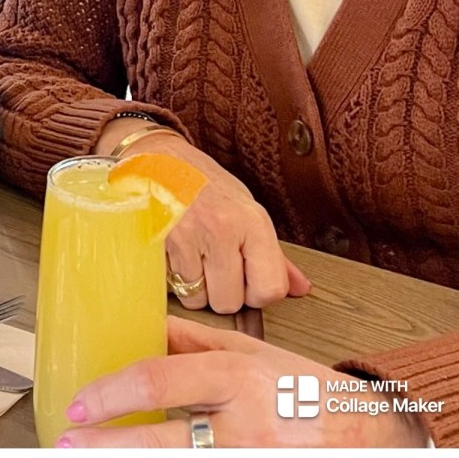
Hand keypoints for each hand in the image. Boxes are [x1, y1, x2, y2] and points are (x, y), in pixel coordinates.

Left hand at [57, 315, 428, 447]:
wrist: (371, 433)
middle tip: (69, 443)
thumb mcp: (249, 351)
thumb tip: (144, 328)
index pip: (160, 382)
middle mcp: (244, 425)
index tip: (79, 403)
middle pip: (163, 440)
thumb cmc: (305, 389)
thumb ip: (193, 341)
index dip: (112, 394)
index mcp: (236, 378)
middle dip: (108, 446)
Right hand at [104, 130, 309, 312]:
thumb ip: (272, 252)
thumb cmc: (204, 183)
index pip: (270, 289)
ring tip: (191, 256)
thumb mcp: (244, 207)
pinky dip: (171, 277)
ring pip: (197, 299)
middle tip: (213, 264)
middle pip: (230, 302)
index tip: (245, 278)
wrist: (156, 157)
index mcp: (252, 221)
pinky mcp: (158, 243)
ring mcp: (188, 236)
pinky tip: (173, 252)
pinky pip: (171, 286)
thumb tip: (301, 288)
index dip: (256, 292)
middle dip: (221, 292)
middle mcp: (223, 229)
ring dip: (194, 286)